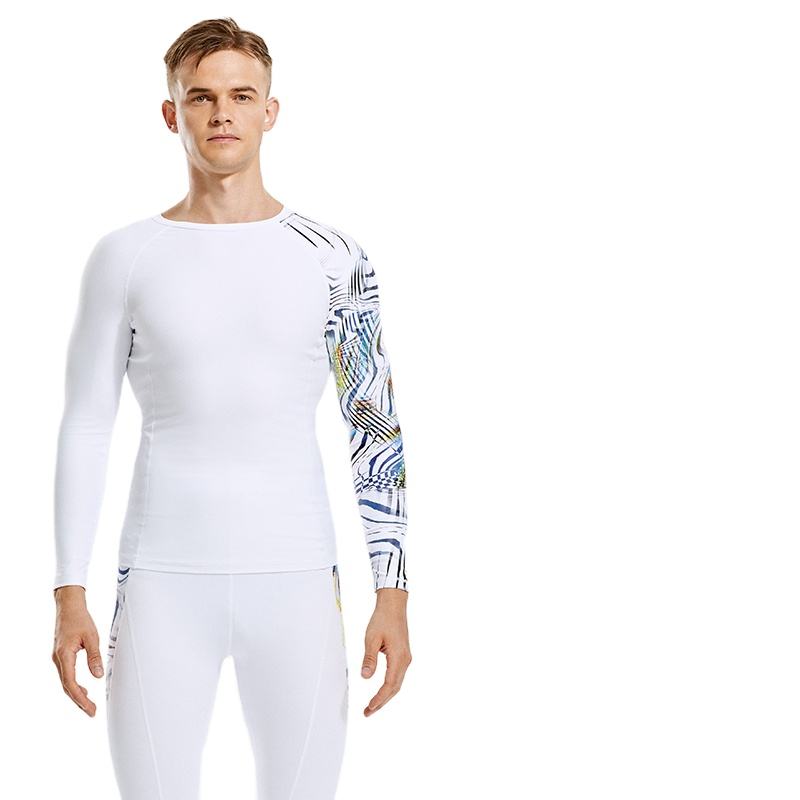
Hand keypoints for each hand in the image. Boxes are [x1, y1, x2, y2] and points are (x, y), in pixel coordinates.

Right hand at [52, 586, 103, 716]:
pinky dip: (74, 685)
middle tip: (92, 712)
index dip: (80, 699)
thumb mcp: (92, 637)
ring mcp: (58, 658)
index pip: (70, 684)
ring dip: (77, 694)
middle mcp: (58, 659)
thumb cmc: (81, 619)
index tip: (90, 708)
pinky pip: (67, 675)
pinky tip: (84, 689)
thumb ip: (94, 657)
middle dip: (79, 701)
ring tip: (89, 704)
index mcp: (64, 656)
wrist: (69, 607)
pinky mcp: (61, 656)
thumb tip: (98, 676)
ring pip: (66, 682)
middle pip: (67, 686)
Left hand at [361, 588, 411, 715]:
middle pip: (395, 688)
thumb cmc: (383, 619)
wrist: (394, 604)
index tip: (369, 708)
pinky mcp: (403, 654)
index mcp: (399, 657)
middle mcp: (405, 660)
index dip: (379, 699)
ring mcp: (405, 657)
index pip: (389, 685)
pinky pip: (397, 675)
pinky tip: (382, 690)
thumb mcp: (371, 638)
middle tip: (368, 712)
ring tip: (373, 705)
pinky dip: (389, 686)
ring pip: (397, 683)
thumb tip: (365, 677)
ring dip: (386, 695)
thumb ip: (369, 659)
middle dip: (382, 702)